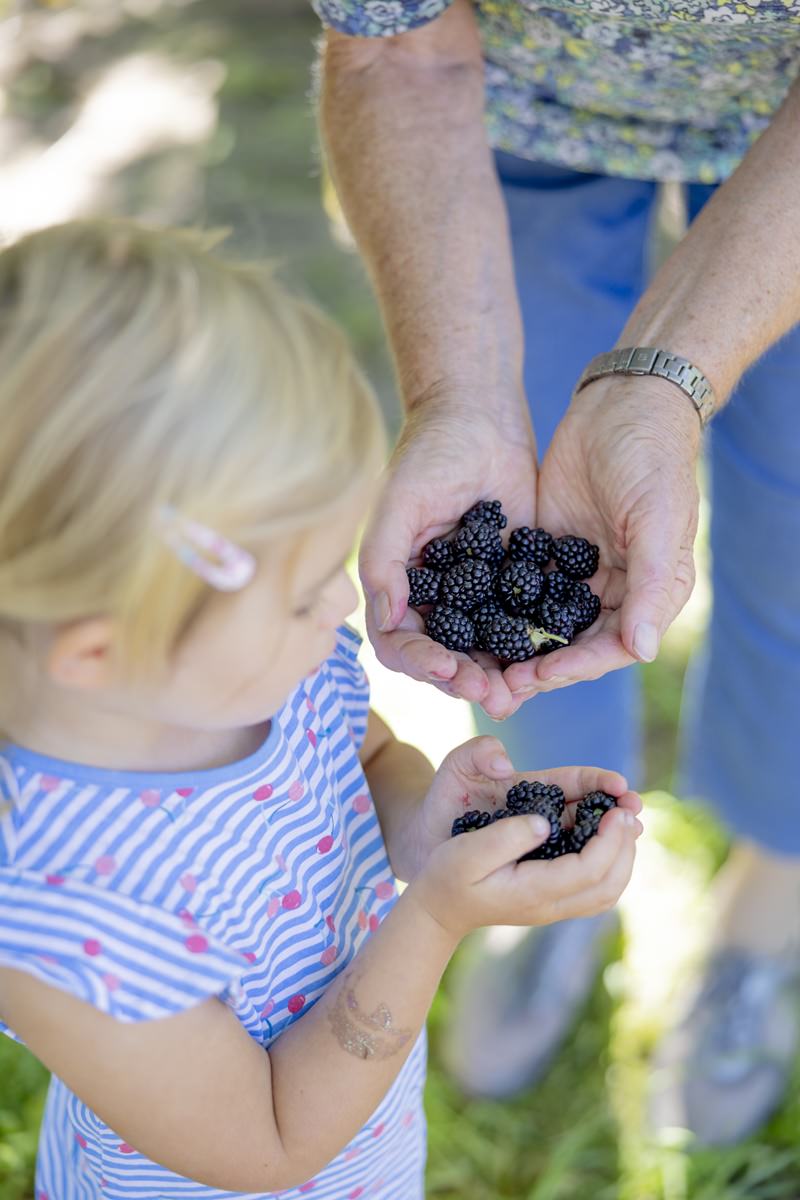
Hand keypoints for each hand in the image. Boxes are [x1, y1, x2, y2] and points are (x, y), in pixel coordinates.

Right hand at [359, 393, 536, 718]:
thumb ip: (384, 560)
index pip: (400, 642)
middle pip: (446, 658)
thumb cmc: (428, 455)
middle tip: (494, 695)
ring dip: (501, 675)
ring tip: (521, 691)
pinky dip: (534, 646)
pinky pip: (525, 624)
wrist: (480, 419)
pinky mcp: (516, 586)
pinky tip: (552, 658)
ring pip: (486, 650)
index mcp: (399, 588)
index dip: (422, 662)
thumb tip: (387, 619)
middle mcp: (435, 602)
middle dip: (467, 680)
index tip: (448, 669)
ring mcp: (478, 597)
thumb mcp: (399, 502)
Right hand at [406, 749, 641, 941]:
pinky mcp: (553, 901)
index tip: (617, 809)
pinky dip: (612, 864)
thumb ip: (505, 837)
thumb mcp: (466, 851)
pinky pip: (597, 890)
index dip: (610, 839)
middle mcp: (549, 905)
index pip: (588, 870)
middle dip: (625, 846)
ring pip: (608, 892)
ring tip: (624, 821)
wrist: (439, 908)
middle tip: (628, 809)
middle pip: (608, 885)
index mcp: (532, 891)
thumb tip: (545, 823)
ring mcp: (553, 907)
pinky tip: (607, 838)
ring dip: (623, 856)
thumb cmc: (447, 875)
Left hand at [504, 373, 701, 698]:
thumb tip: (642, 652)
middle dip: (534, 669)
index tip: (535, 677)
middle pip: (571, 647)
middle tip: (494, 688)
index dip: (573, 667)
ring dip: (511, 648)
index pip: (610, 648)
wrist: (623, 403)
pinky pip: (519, 590)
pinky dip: (495, 609)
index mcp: (650, 595)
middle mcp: (614, 593)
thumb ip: (650, 586)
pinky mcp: (546, 551)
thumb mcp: (656, 519)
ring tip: (474, 667)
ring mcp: (577, 574)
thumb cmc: (652, 460)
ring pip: (541, 625)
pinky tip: (462, 623)